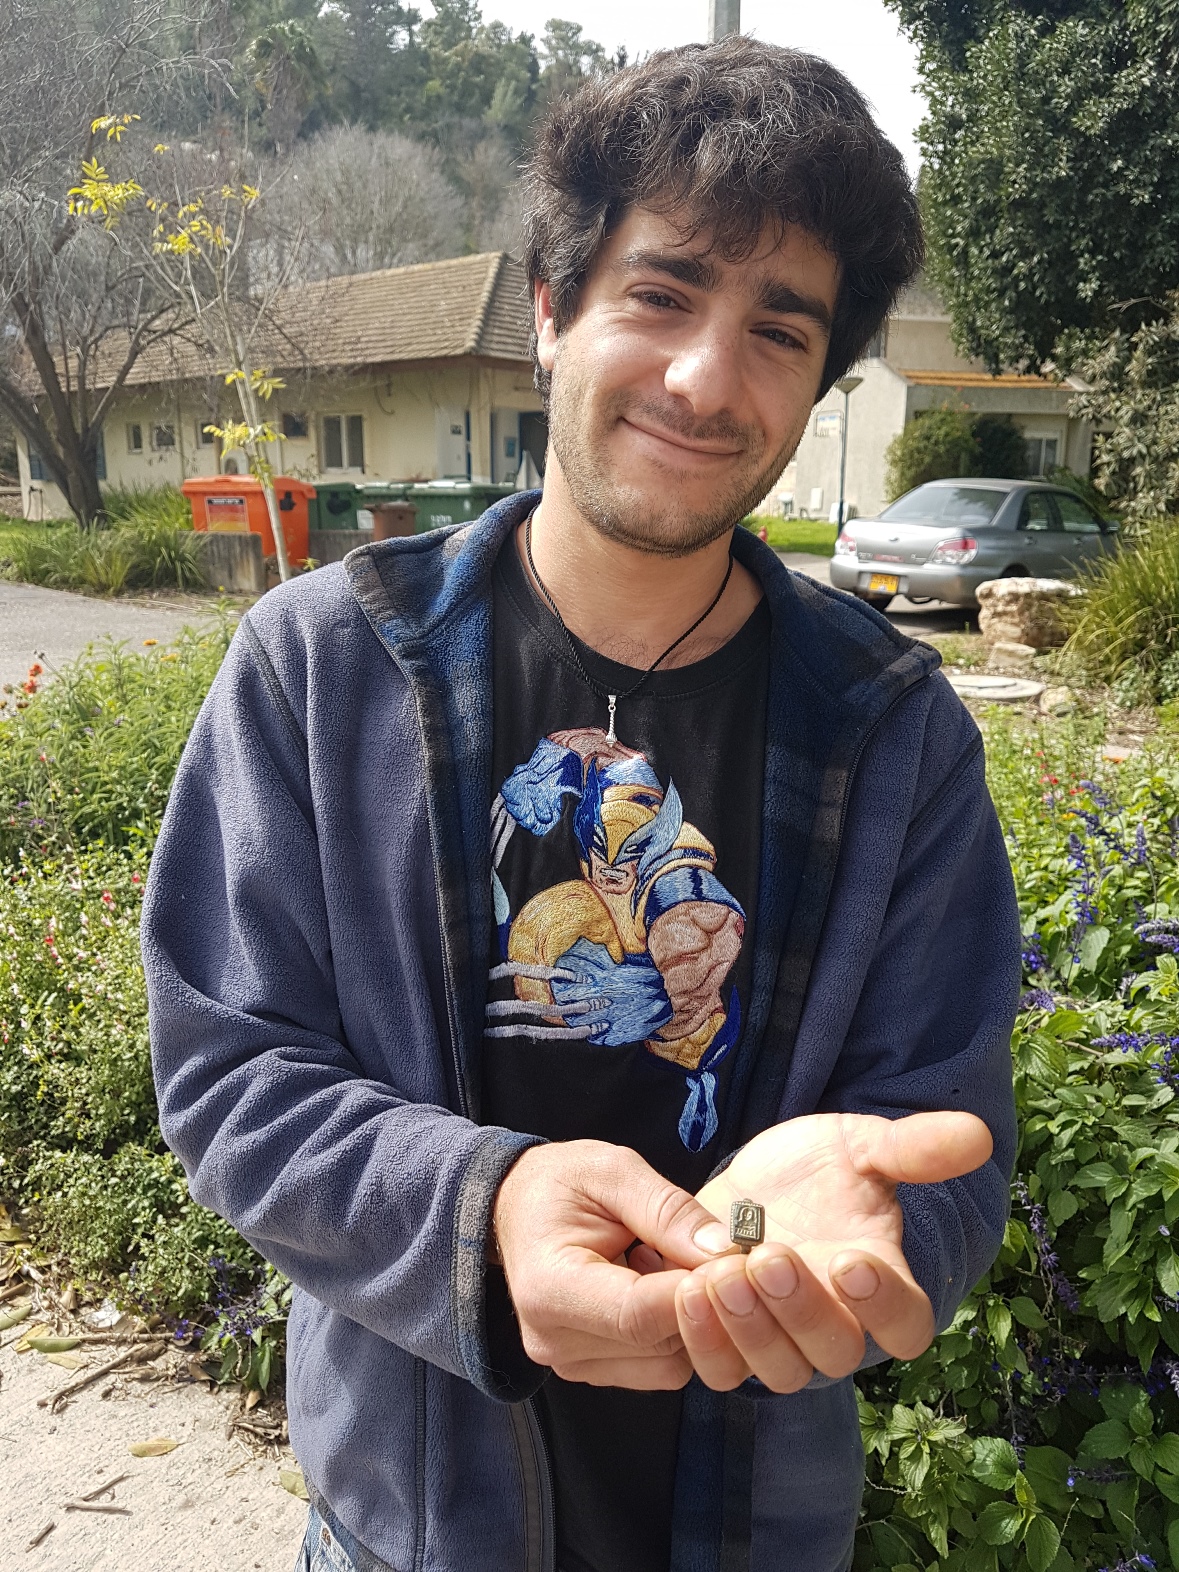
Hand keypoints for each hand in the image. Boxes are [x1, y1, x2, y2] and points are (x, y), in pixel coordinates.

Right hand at [493, 1140, 731, 1388]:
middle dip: (703, 1300)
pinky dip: (678, 1330)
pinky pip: (661, 1366)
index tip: (738, 1261)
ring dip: (692, 1316)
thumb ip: (669, 1210)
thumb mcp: (613, 1171)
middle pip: (660, 1343)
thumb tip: (726, 1251)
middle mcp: (556, 1341)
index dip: (696, 1292)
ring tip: (672, 1260)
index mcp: (549, 1289)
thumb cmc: (561, 1183)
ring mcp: (572, 1364)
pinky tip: (662, 1285)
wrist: (517, 1208)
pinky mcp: (594, 1370)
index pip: (638, 1314)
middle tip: (718, 1250)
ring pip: (669, 1362)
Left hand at [673, 1111, 992, 1392]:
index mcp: (881, 1284)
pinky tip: (687, 1290)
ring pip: (779, 1371)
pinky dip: (705, 1340)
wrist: (755, 1182)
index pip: (906, 1325)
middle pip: (837, 1354)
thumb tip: (977, 1135)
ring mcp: (782, 1342)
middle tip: (769, 1259)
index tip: (851, 1261)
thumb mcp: (862, 1145)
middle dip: (802, 1310)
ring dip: (750, 1329)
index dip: (886, 1305)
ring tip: (719, 1274)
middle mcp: (837, 1326)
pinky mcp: (730, 1344)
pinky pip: (721, 1370)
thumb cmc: (820, 1169)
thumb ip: (913, 1147)